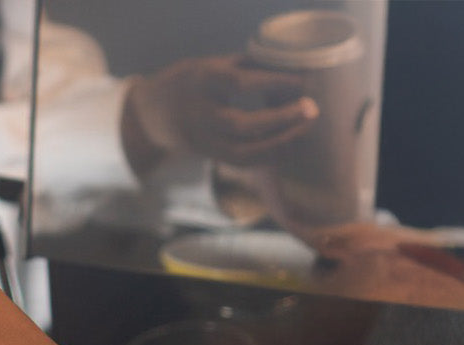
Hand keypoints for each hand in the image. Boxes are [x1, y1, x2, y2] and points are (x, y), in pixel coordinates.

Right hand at [124, 55, 317, 171]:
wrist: (151, 114)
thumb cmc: (191, 82)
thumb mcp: (210, 65)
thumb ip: (244, 67)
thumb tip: (289, 71)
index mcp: (199, 82)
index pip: (238, 83)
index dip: (272, 82)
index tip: (301, 80)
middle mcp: (197, 114)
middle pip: (240, 125)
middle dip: (280, 119)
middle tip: (311, 109)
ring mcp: (201, 140)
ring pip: (243, 152)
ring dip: (279, 143)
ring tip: (306, 129)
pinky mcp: (209, 155)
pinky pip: (243, 161)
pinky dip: (269, 154)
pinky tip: (290, 143)